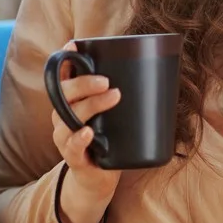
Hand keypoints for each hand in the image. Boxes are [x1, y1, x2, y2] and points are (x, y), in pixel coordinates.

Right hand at [51, 42, 122, 222]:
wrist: (98, 179)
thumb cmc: (108, 139)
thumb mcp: (114, 114)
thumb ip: (123, 94)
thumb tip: (160, 70)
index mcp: (71, 102)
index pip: (62, 76)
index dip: (65, 60)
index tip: (74, 44)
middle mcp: (62, 116)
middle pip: (64, 93)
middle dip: (84, 82)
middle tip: (107, 81)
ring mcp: (65, 137)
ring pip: (68, 118)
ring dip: (91, 105)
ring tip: (113, 96)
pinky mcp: (73, 158)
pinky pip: (71, 147)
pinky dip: (79, 139)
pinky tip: (89, 133)